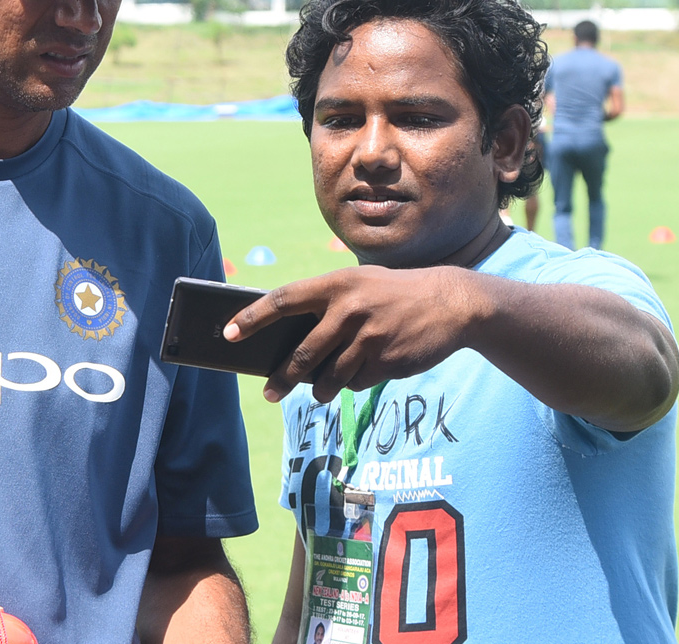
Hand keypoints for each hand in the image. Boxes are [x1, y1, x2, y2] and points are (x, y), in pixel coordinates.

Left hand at [223, 265, 471, 403]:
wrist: (450, 302)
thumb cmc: (392, 293)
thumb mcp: (358, 285)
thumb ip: (325, 307)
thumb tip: (290, 344)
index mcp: (335, 284)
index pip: (283, 300)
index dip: (252, 318)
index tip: (228, 333)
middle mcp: (349, 310)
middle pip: (302, 353)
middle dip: (281, 377)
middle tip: (268, 392)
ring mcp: (369, 337)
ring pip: (329, 377)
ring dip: (321, 388)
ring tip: (319, 390)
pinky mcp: (387, 361)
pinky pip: (358, 382)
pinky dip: (354, 382)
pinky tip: (364, 371)